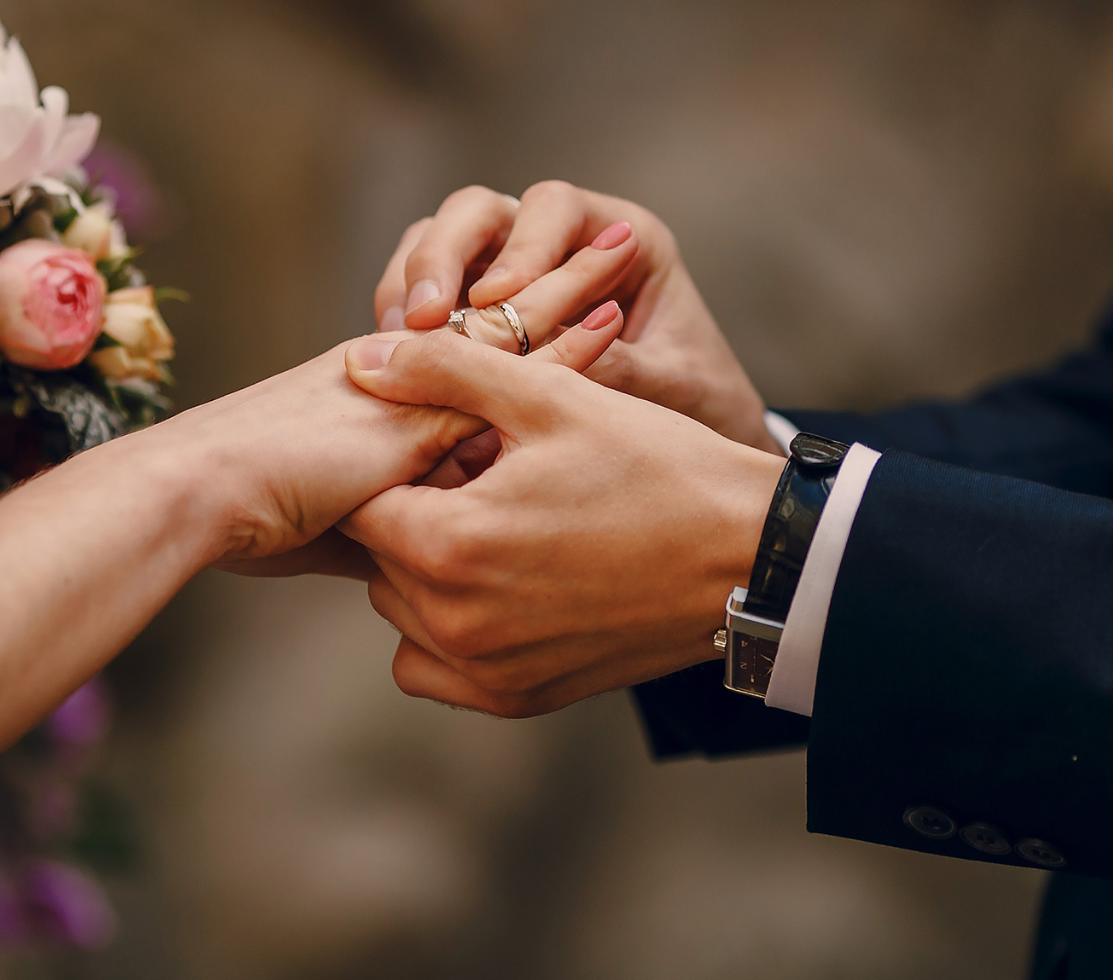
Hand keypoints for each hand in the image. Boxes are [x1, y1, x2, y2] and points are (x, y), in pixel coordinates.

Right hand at [204, 219, 643, 578]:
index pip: (465, 352)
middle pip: (493, 320)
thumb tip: (421, 567)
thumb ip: (391, 528)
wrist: (203, 498)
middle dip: (552, 285)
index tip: (572, 307)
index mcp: (380, 395)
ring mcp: (414, 380)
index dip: (519, 330)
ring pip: (507, 324)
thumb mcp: (340, 527)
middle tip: (614, 247)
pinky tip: (612, 318)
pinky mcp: (423, 399)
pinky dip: (564, 344)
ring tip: (625, 249)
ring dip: (569, 289)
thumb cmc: (249, 517)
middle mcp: (401, 373)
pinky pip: (507, 362)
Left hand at [338, 329, 786, 717]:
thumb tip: (362, 361)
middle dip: (415, 515)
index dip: (401, 465)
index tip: (455, 447)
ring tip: (503, 528)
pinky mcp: (518, 698)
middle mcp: (454, 622)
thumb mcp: (550, 397)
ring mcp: (485, 670)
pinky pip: (435, 669)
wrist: (750, 558)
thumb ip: (444, 372)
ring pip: (402, 612)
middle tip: (487, 482)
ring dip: (429, 572)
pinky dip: (449, 632)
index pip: (362, 502)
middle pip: (378, 559)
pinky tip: (505, 585)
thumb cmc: (658, 467)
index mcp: (449, 543)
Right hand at [374, 181, 783, 453]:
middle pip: (479, 212)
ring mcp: (509, 269)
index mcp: (620, 235)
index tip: (495, 301)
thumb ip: (622, 368)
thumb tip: (551, 361)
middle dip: (442, 256)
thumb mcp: (674, 387)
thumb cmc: (698, 404)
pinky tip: (399, 364)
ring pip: (437, 242)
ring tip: (398, 342)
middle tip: (423, 319)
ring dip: (411, 285)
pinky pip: (424, 294)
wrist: (690, 454)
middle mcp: (558, 240)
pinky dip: (405, 322)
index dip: (521, 247)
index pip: (554, 208)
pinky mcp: (474, 310)